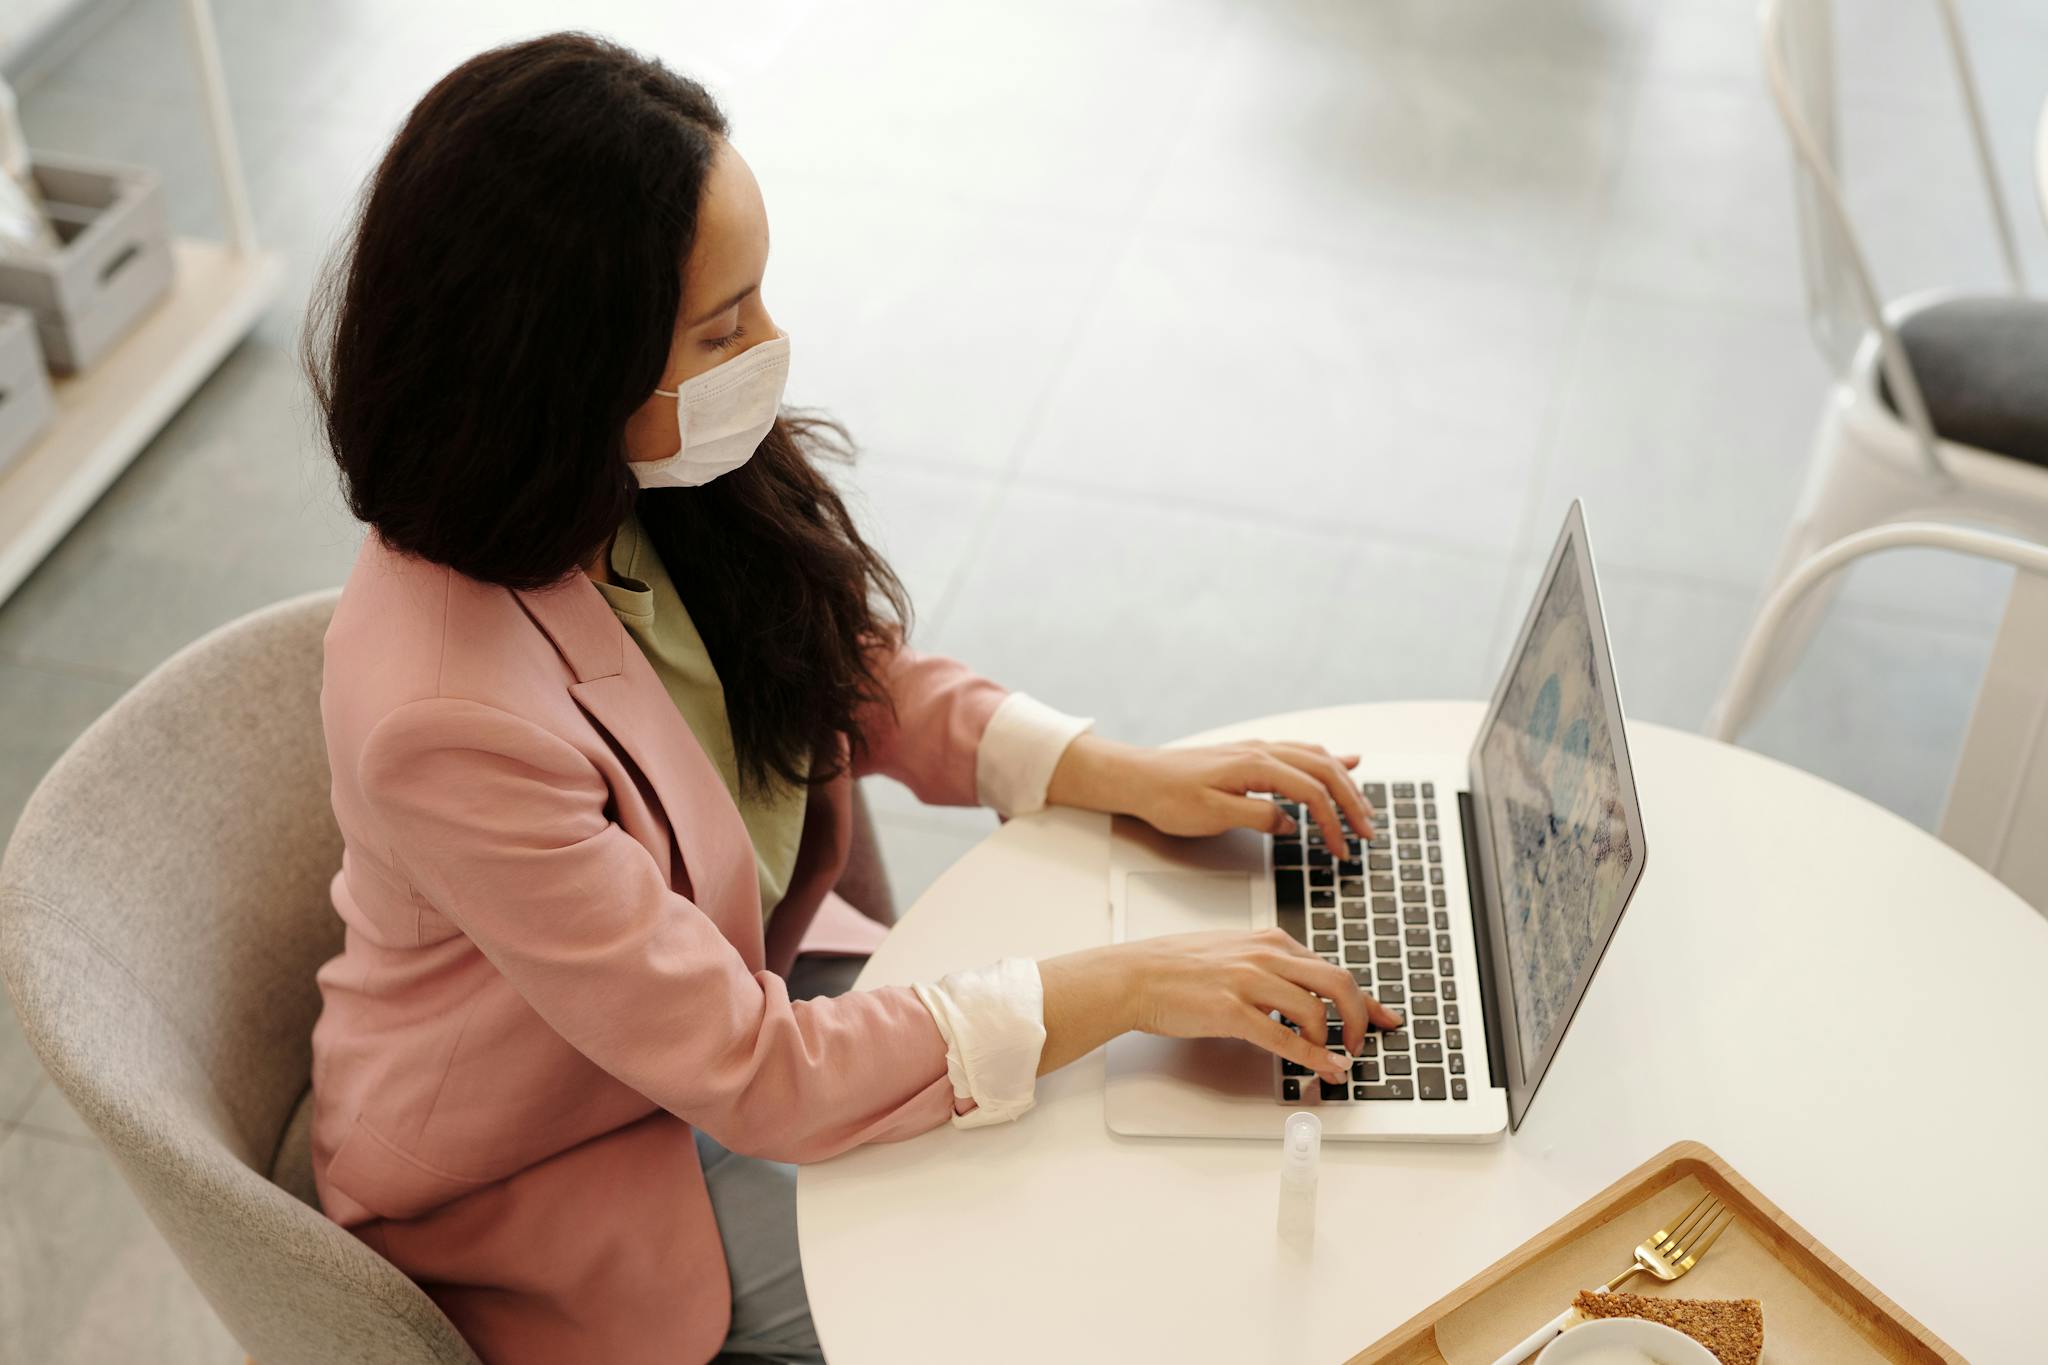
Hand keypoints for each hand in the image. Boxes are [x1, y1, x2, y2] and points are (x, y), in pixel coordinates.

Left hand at [1045, 735, 1375, 849]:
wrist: (1136, 776)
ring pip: (1317, 759)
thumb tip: (1289, 823)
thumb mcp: (1211, 815)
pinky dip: (1329, 760)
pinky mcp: (1252, 755)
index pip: (1311, 792)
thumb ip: (1256, 816)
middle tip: (1369, 834)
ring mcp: (1259, 750)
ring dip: (1345, 783)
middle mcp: (1262, 751)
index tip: (1343, 849)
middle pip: (1324, 771)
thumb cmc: (1167, 797)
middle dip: (1352, 803)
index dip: (1333, 823)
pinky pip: (1302, 752)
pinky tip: (1347, 761)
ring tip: (1364, 810)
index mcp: (1255, 766)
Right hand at [1122, 928, 1402, 1082]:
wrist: (1134, 975)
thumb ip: (1267, 966)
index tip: (1385, 1016)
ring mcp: (1249, 981)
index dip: (1364, 998)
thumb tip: (1299, 992)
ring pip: (1316, 1010)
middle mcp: (1265, 955)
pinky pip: (1285, 1038)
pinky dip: (1313, 1057)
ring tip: (1334, 1059)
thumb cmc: (1175, 968)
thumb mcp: (1231, 952)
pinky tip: (1325, 1069)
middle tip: (1362, 1042)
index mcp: (1269, 941)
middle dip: (1360, 1017)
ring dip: (1333, 1041)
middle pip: (1338, 982)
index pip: (1331, 968)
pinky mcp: (1232, 1011)